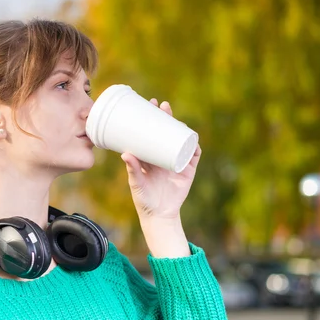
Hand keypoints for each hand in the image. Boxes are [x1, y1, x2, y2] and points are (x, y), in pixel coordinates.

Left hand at [121, 99, 201, 221]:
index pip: (151, 132)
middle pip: (167, 131)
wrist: (159, 215)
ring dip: (182, 128)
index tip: (149, 104)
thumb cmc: (144, 199)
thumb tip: (125, 153)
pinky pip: (193, 156)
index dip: (152, 117)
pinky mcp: (188, 171)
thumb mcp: (137, 183)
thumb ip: (133, 169)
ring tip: (177, 120)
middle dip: (167, 117)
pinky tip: (193, 140)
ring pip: (181, 140)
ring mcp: (177, 162)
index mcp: (150, 156)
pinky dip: (194, 147)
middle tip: (163, 106)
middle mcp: (163, 156)